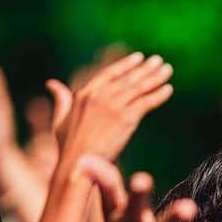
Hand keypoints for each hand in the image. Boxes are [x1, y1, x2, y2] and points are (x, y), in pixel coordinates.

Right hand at [50, 51, 172, 165]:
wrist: (78, 163)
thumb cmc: (68, 147)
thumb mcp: (60, 119)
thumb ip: (61, 99)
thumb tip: (52, 84)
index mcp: (85, 94)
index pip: (110, 74)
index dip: (126, 65)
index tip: (138, 58)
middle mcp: (100, 95)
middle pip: (127, 78)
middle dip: (145, 68)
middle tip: (159, 60)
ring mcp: (113, 106)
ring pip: (139, 88)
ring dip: (155, 77)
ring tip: (167, 69)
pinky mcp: (126, 119)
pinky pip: (146, 103)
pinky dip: (158, 95)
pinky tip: (169, 89)